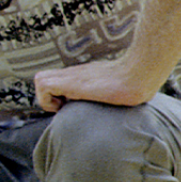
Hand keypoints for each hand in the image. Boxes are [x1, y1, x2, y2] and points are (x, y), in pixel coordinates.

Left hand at [34, 58, 160, 112]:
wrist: (140, 75)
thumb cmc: (136, 84)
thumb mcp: (118, 89)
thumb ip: (109, 93)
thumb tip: (122, 103)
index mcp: (83, 76)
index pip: (55, 82)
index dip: (55, 95)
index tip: (68, 107)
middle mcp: (74, 74)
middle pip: (43, 79)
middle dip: (48, 97)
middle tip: (64, 107)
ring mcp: (72, 76)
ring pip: (40, 82)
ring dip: (47, 98)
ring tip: (66, 106)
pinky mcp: (71, 82)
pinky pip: (44, 87)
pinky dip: (49, 99)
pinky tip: (68, 104)